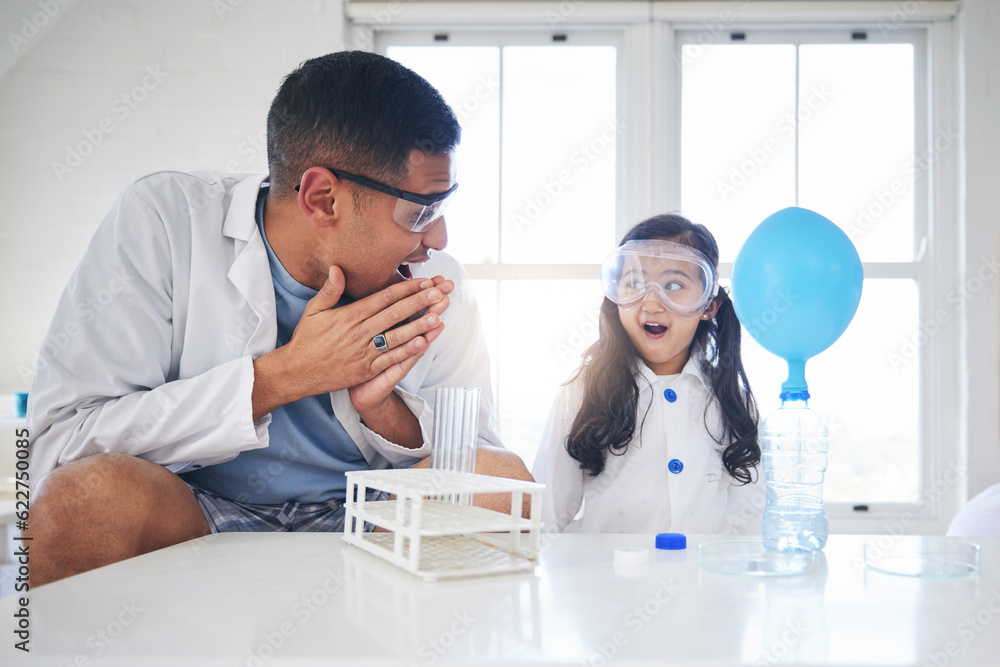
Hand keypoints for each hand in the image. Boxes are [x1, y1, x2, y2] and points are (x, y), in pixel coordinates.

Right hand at [252, 267, 454, 419]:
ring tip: (438, 315)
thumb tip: (338, 268)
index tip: (424, 282)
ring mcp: (363, 352)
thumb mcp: (314, 310)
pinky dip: (406, 351)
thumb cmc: (307, 340)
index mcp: (349, 316)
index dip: (405, 289)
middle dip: (419, 303)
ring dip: (418, 326)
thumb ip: (329, 290)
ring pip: (396, 336)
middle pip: (394, 314)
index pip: (383, 298)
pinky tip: (422, 343)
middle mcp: (359, 333)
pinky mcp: (365, 370)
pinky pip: (390, 359)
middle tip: (439, 293)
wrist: (297, 372)